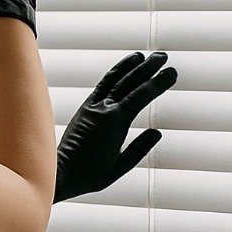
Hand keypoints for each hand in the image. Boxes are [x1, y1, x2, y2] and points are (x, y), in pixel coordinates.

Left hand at [53, 51, 177, 202]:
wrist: (59, 172)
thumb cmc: (90, 175)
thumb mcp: (120, 167)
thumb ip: (139, 149)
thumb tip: (157, 132)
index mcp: (114, 123)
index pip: (140, 96)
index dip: (157, 83)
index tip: (171, 72)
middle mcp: (102, 109)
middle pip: (129, 82)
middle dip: (147, 68)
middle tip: (164, 57)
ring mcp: (92, 106)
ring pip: (114, 80)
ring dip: (130, 67)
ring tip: (144, 56)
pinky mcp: (85, 108)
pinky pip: (102, 86)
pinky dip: (113, 75)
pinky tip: (122, 70)